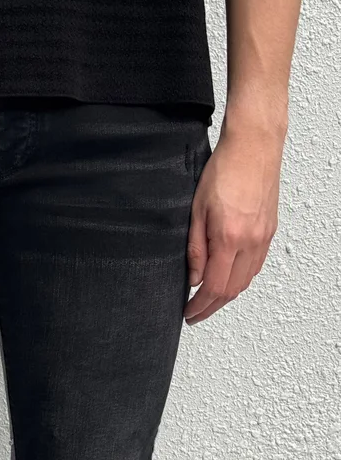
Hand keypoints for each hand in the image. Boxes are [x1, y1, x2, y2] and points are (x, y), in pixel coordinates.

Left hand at [184, 121, 282, 325]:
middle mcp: (251, 241)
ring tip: (208, 301)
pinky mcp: (269, 231)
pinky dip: (240, 279)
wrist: (254, 145)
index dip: (200, 305)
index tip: (189, 313)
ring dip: (226, 295)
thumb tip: (194, 278)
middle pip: (232, 290)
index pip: (215, 287)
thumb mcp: (196, 210)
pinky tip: (228, 279)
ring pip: (245, 280)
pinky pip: (255, 265)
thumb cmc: (224, 169)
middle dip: (212, 307)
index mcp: (229, 238)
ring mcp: (263, 237)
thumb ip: (195, 249)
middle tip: (195, 314)